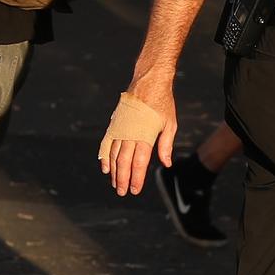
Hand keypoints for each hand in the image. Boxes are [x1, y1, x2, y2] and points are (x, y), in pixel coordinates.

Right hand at [99, 69, 176, 196]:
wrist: (148, 82)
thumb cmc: (162, 103)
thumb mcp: (170, 124)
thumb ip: (165, 145)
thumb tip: (165, 163)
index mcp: (145, 136)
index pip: (139, 163)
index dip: (136, 178)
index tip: (135, 190)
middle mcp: (130, 134)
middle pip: (124, 162)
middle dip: (123, 179)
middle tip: (122, 192)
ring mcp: (120, 129)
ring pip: (114, 155)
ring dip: (114, 171)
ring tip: (115, 184)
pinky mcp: (114, 124)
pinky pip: (106, 143)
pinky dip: (104, 156)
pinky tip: (105, 167)